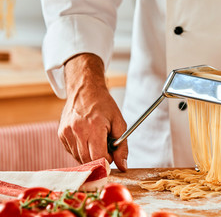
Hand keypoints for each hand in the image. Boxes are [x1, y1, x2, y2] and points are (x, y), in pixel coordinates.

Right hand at [59, 53, 127, 170]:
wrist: (84, 89)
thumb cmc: (104, 105)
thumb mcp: (119, 122)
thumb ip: (122, 146)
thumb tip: (123, 166)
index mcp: (93, 126)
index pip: (98, 157)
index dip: (106, 160)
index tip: (111, 154)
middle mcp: (77, 130)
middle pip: (87, 160)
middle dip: (99, 159)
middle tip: (105, 148)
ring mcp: (66, 132)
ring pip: (78, 158)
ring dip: (89, 156)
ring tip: (96, 140)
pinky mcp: (61, 134)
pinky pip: (72, 152)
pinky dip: (81, 151)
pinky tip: (86, 139)